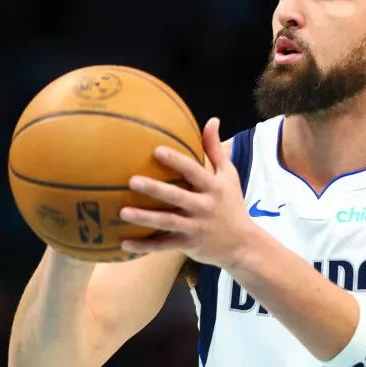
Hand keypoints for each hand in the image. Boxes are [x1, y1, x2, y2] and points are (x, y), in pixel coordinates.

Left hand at [119, 117, 257, 269]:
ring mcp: (195, 228)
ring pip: (167, 223)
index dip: (176, 161)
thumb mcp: (229, 176)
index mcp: (213, 188)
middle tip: (132, 181)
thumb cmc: (231, 204)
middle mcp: (204, 207)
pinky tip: (124, 243)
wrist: (242, 245)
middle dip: (156, 190)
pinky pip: (163, 246)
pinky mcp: (188, 245)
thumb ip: (216, 149)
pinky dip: (144, 246)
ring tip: (122, 212)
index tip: (156, 150)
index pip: (194, 172)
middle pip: (178, 197)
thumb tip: (212, 120)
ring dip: (145, 219)